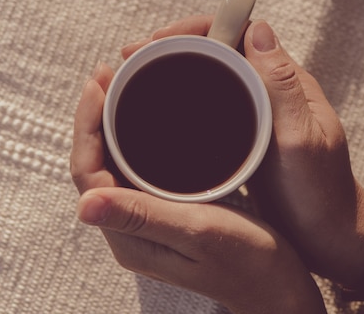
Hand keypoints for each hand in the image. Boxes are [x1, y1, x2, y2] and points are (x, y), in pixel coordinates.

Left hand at [70, 62, 325, 312]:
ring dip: (112, 124)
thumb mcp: (197, 232)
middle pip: (95, 163)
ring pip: (114, 163)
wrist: (279, 290)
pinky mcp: (165, 212)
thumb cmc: (249, 264)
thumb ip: (142, 216)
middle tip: (106, 75)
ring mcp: (146, 220)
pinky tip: (147, 117)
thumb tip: (84, 205)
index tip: (97, 84)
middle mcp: (130, 229)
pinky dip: (135, 137)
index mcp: (130, 236)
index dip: (86, 126)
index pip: (87, 173)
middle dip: (94, 117)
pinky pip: (136, 168)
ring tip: (120, 85)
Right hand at [124, 16, 363, 286]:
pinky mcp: (239, 137)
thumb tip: (258, 29)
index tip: (156, 40)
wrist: (327, 235)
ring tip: (131, 80)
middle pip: (212, 51)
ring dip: (168, 73)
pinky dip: (176, 102)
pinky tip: (151, 115)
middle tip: (129, 59)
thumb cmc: (319, 192)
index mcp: (283, 82)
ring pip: (204, 78)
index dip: (193, 29)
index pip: (234, 32)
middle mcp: (265, 90)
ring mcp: (251, 113)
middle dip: (169, 48)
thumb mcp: (301, 141)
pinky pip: (204, 107)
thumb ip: (281, 88)